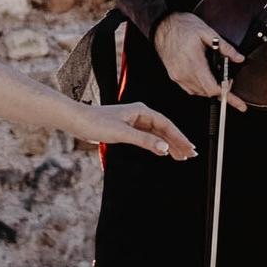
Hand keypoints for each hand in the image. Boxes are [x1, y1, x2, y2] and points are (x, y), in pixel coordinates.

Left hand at [72, 101, 194, 159]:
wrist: (77, 120)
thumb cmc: (95, 122)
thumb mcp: (122, 133)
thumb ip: (144, 141)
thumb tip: (163, 148)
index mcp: (141, 110)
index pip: (166, 125)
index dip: (179, 137)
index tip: (189, 148)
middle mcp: (140, 114)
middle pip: (164, 129)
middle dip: (177, 142)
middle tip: (190, 154)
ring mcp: (134, 121)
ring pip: (157, 134)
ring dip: (168, 144)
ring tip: (180, 156)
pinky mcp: (127, 128)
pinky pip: (148, 137)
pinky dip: (156, 145)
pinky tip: (162, 152)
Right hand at [153, 10, 243, 105]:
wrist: (163, 26)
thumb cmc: (183, 26)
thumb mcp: (207, 31)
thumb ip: (225, 47)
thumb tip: (238, 58)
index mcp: (194, 62)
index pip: (211, 88)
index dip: (225, 90)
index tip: (231, 85)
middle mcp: (184, 73)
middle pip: (207, 93)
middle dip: (220, 90)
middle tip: (228, 81)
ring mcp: (178, 76)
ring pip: (199, 92)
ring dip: (210, 88)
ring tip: (218, 79)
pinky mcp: (174, 76)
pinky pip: (190, 89)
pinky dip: (200, 87)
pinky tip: (205, 78)